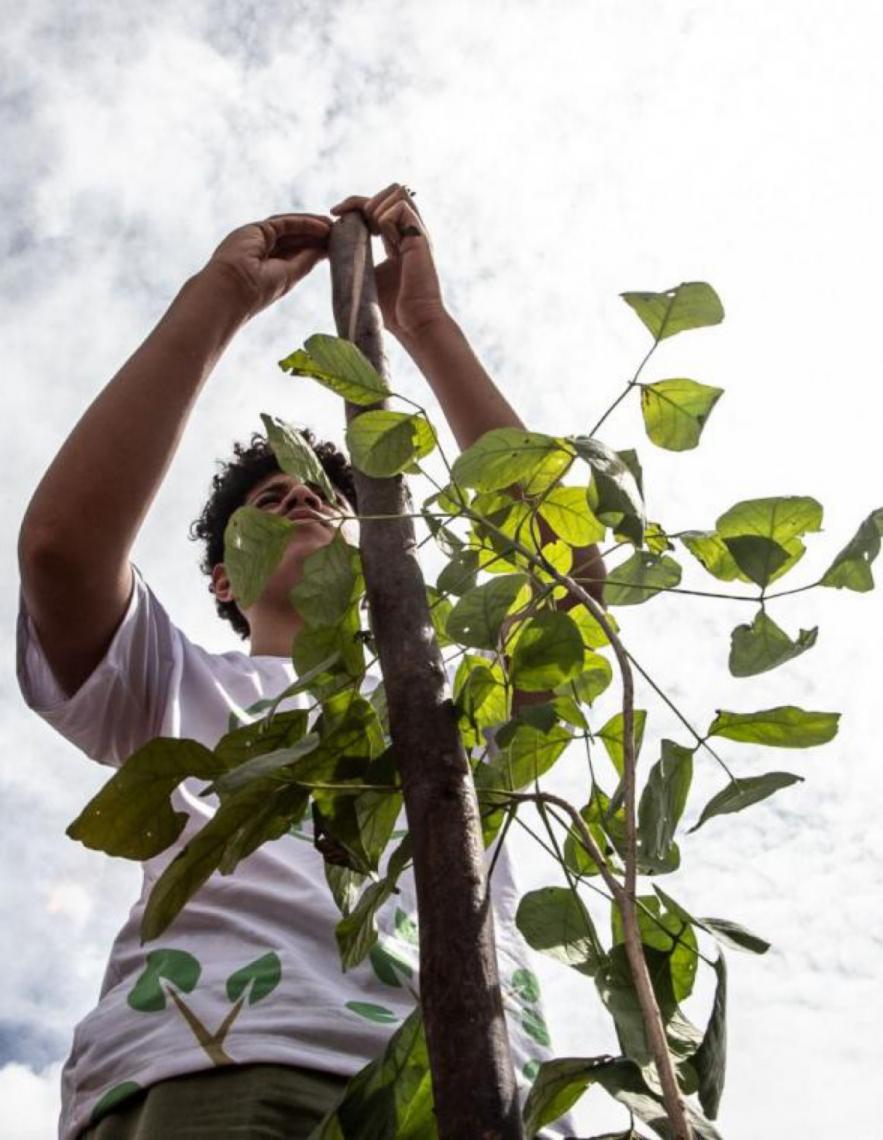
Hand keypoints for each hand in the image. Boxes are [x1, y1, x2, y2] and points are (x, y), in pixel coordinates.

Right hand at [204, 212, 332, 319]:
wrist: (230, 290)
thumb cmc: (257, 292)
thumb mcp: (289, 276)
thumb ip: (305, 260)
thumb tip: (325, 250)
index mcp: (268, 265)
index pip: (296, 252)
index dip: (316, 247)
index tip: (337, 247)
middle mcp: (263, 250)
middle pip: (295, 238)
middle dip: (318, 235)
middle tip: (341, 233)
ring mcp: (259, 238)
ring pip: (291, 227)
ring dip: (314, 226)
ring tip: (335, 228)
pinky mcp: (258, 229)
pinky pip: (286, 223)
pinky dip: (305, 223)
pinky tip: (324, 227)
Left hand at [330, 183, 446, 341]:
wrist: (414, 325)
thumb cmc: (394, 311)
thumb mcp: (368, 278)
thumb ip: (358, 258)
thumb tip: (335, 247)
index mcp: (399, 240)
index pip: (379, 206)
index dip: (355, 203)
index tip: (334, 212)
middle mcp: (410, 233)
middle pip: (392, 190)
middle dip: (364, 200)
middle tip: (350, 222)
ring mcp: (417, 234)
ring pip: (398, 192)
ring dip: (375, 206)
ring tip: (368, 232)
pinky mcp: (420, 239)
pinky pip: (400, 208)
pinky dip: (385, 217)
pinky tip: (380, 238)